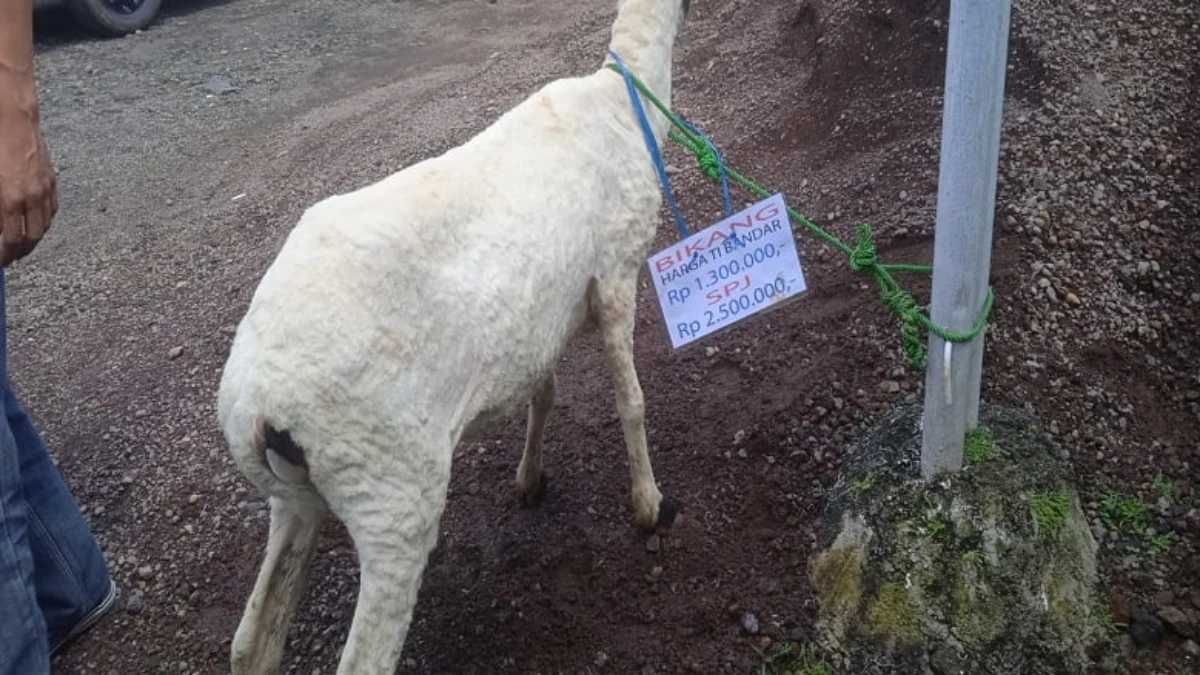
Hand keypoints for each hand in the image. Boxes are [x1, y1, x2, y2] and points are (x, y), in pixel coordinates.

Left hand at [0, 105, 55, 265]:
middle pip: (33, 237)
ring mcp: (44, 188)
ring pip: (45, 224)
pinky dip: (45, 220)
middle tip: (12, 258)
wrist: (11, 114)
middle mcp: (31, 198)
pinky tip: (37, 221)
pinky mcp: (51, 178)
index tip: (2, 261)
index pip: (12, 240)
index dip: (7, 255)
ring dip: (35, 237)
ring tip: (23, 243)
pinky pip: (52, 208)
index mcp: (10, 200)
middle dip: (22, 252)